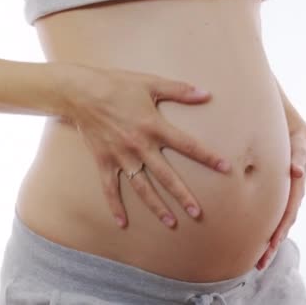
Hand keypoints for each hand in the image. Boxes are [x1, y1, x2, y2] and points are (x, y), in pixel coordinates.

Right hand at [60, 63, 231, 228]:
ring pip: (142, 187)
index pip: (187, 145)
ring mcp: (121, 157)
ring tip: (171, 223)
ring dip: (156, 206)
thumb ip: (180, 90)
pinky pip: (110, 188)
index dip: (207, 156)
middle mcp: (139, 146)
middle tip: (197, 213)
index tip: (225, 168)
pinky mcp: (104, 161)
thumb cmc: (117, 85)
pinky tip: (122, 222)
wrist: (80, 92)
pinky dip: (115, 206)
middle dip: (182, 196)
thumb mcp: (150, 83)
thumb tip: (206, 94)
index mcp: (154, 127)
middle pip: (166, 176)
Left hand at [256, 118, 305, 269]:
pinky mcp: (278, 189)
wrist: (288, 123)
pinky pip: (272, 211)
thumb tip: (297, 171)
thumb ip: (298, 154)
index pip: (289, 208)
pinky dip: (266, 227)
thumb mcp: (298, 138)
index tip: (271, 243)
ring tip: (258, 261)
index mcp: (298, 180)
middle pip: (283, 220)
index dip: (280, 226)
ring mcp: (287, 190)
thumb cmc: (291, 128)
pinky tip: (257, 241)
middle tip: (261, 262)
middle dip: (272, 242)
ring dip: (269, 240)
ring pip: (279, 219)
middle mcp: (294, 189)